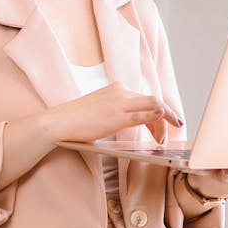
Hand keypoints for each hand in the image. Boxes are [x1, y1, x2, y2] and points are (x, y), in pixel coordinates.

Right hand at [46, 81, 182, 144]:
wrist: (59, 122)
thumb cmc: (76, 120)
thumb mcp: (101, 110)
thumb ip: (118, 111)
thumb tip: (134, 121)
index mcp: (116, 89)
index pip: (146, 98)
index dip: (160, 110)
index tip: (166, 122)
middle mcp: (120, 91)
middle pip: (153, 101)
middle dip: (166, 117)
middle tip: (169, 133)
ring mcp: (119, 102)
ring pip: (153, 106)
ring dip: (163, 123)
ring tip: (164, 139)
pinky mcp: (116, 116)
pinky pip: (142, 115)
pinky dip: (155, 118)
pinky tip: (163, 123)